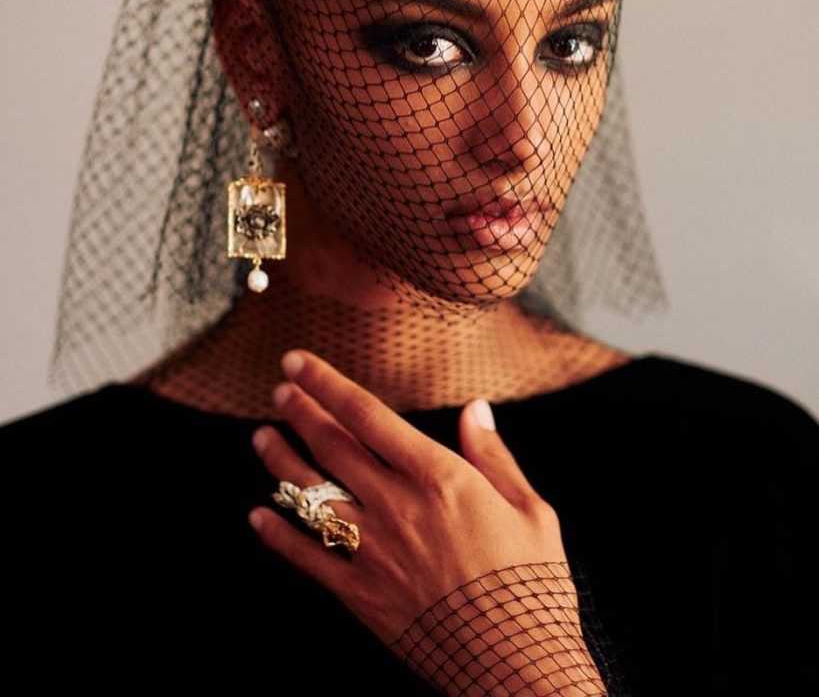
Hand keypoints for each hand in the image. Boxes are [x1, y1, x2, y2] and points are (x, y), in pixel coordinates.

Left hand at [246, 348, 573, 650]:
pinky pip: (306, 558)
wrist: (517, 665)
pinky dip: (278, 535)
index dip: (327, 384)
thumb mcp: (531, 509)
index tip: (298, 362)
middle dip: (299, 411)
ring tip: (262, 437)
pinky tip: (258, 516)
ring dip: (281, 462)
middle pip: (331, 446)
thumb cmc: (532, 585)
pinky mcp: (359, 594)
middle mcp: (395, 505)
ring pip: (310, 494)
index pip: (367, 415)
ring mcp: (372, 550)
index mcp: (438, 476)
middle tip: (279, 390)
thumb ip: (494, 456)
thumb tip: (475, 408)